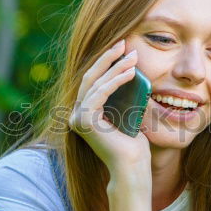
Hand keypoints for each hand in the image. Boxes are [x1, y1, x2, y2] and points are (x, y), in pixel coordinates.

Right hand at [68, 39, 151, 177]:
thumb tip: (130, 69)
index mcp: (84, 112)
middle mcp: (77, 114)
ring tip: (133, 56)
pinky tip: (130, 72)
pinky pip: (100, 93)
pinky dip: (115, 80)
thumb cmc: (134, 144)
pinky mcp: (85, 120)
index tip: (123, 49)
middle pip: (91, 77)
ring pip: (96, 83)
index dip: (106, 62)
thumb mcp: (128, 112)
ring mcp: (78, 118)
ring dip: (115, 67)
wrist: (132, 166)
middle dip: (108, 58)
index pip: (93, 81)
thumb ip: (123, 95)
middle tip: (124, 43)